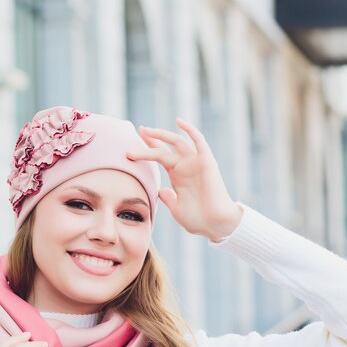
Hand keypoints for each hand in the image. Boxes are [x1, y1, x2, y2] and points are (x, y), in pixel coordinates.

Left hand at [125, 118, 242, 240]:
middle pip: (164, 147)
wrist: (215, 224)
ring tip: (146, 130)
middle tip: (138, 130)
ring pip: (176, 142)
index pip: (159, 157)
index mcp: (177, 176)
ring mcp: (195, 162)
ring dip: (161, 134)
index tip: (132, 146)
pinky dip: (190, 130)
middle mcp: (185, 166)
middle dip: (151, 138)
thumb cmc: (197, 219)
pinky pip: (199, 141)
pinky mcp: (206, 161)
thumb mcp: (176, 208)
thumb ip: (167, 198)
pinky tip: (178, 121)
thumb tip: (159, 190)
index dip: (147, 149)